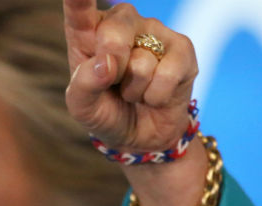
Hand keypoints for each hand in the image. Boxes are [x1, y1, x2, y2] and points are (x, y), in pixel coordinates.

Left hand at [63, 0, 197, 152]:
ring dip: (134, 91)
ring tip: (134, 91)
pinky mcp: (182, 49)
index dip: (79, 0)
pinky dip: (156, 96)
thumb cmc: (105, 111)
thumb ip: (84, 85)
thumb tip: (106, 65)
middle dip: (112, 69)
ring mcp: (154, 32)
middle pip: (113, 33)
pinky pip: (167, 75)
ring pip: (140, 63)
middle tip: (114, 83)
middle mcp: (121, 23)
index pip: (79, 10)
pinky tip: (154, 95)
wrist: (139, 136)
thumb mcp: (82, 107)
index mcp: (88, 32)